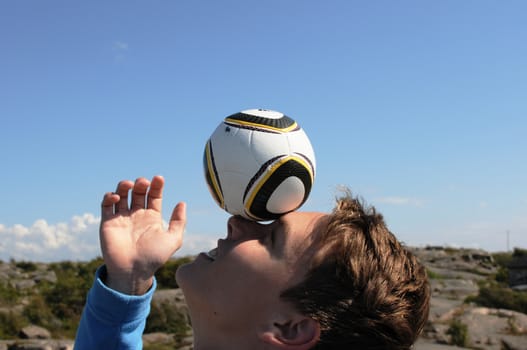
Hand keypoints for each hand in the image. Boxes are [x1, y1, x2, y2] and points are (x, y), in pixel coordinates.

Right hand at [99, 176, 185, 294]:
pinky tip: (116, 197)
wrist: (133, 271)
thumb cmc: (154, 257)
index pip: (154, 195)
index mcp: (152, 217)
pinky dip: (109, 197)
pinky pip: (106, 205)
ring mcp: (122, 218)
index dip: (156, 185)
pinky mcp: (108, 222)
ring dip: (124, 186)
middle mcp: (137, 215)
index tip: (159, 179)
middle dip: (141, 184)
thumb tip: (182, 202)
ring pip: (122, 194)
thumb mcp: (173, 239)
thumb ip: (179, 221)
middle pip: (138, 192)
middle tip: (143, 183)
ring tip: (130, 185)